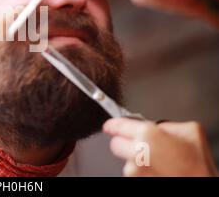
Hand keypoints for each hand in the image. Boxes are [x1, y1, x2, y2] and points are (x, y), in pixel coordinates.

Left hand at [103, 118, 218, 176]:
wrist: (201, 185)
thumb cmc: (198, 164)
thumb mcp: (190, 131)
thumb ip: (167, 124)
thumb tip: (157, 126)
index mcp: (147, 134)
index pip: (116, 125)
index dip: (113, 125)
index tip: (109, 126)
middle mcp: (136, 152)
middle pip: (115, 144)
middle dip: (125, 142)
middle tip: (140, 145)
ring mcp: (134, 171)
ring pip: (124, 160)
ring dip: (135, 160)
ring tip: (157, 162)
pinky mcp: (135, 181)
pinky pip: (133, 173)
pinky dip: (140, 171)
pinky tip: (156, 170)